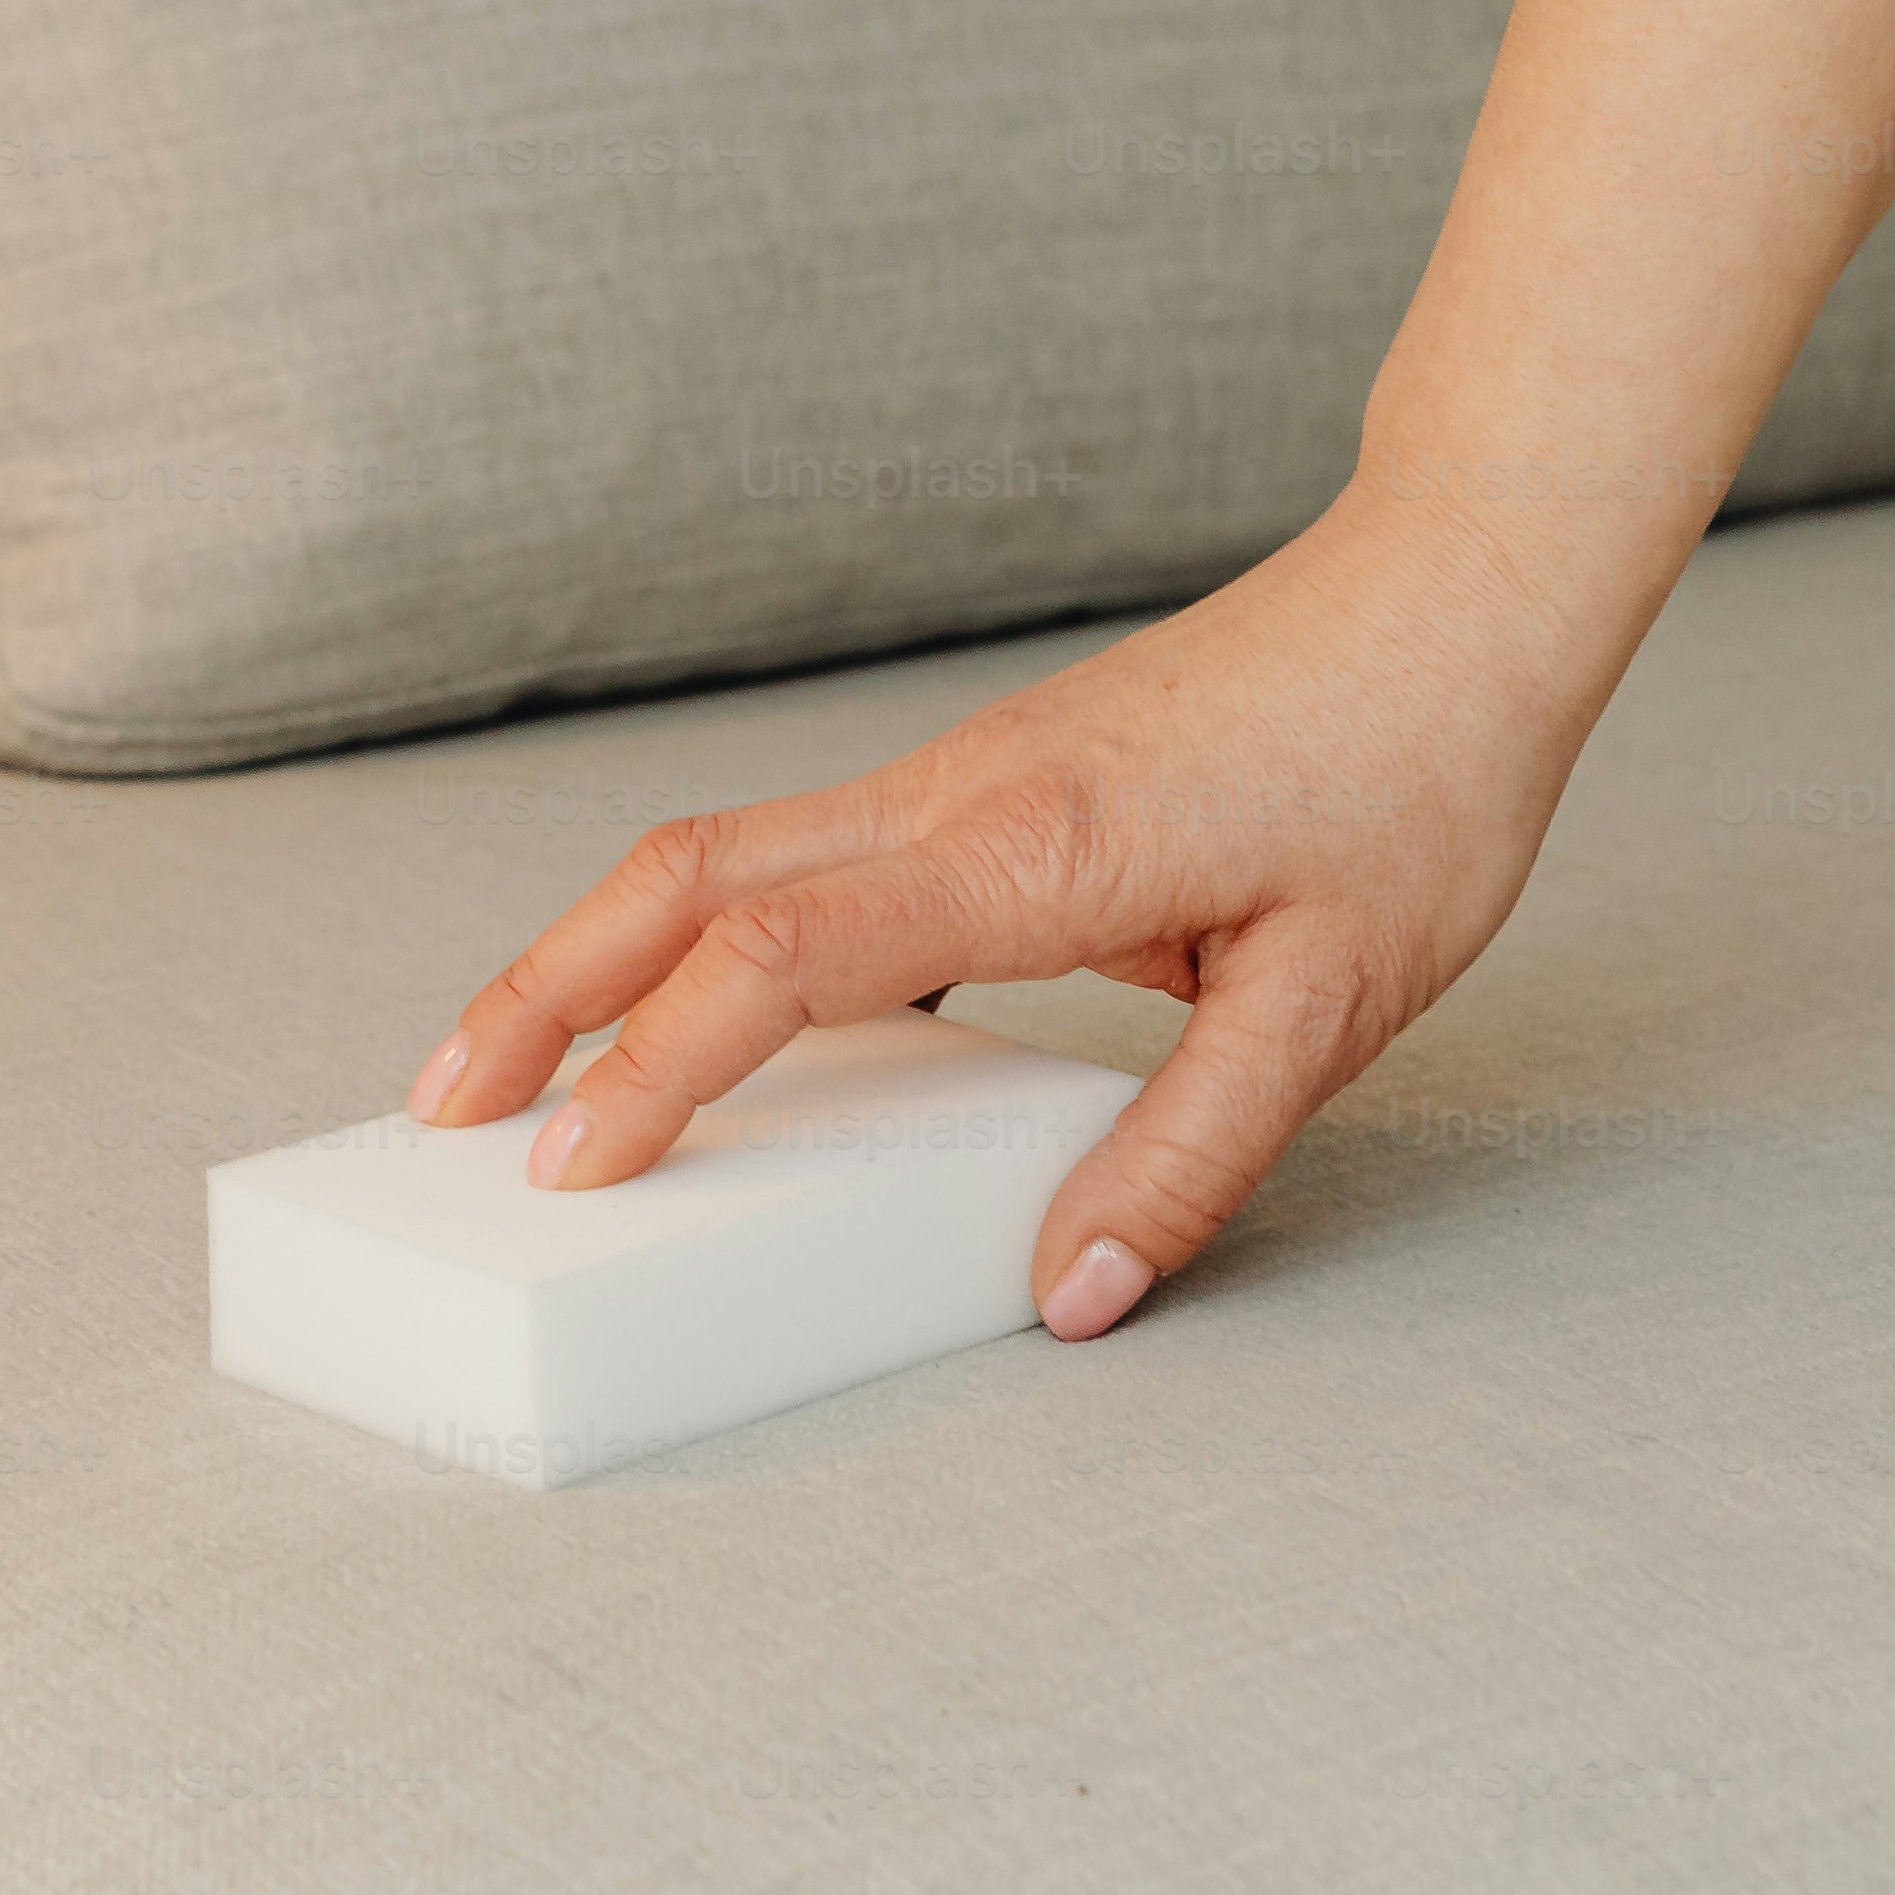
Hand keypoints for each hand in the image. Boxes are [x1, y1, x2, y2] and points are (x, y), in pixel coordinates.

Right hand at [404, 477, 1629, 1337]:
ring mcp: (958, 775)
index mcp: (1029, 847)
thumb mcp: (1336, 1000)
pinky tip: (692, 1003)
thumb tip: (1067, 1294)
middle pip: (685, 875)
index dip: (663, 1061)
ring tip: (514, 1063)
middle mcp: (958, 794)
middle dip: (547, 989)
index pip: (783, 953)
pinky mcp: (984, 782)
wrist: (1453, 599)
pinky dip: (698, 925)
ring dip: (599, 947)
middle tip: (442, 1106)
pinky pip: (795, 850)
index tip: (574, 1165)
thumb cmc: (1412, 779)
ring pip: (721, 848)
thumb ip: (1191, 1156)